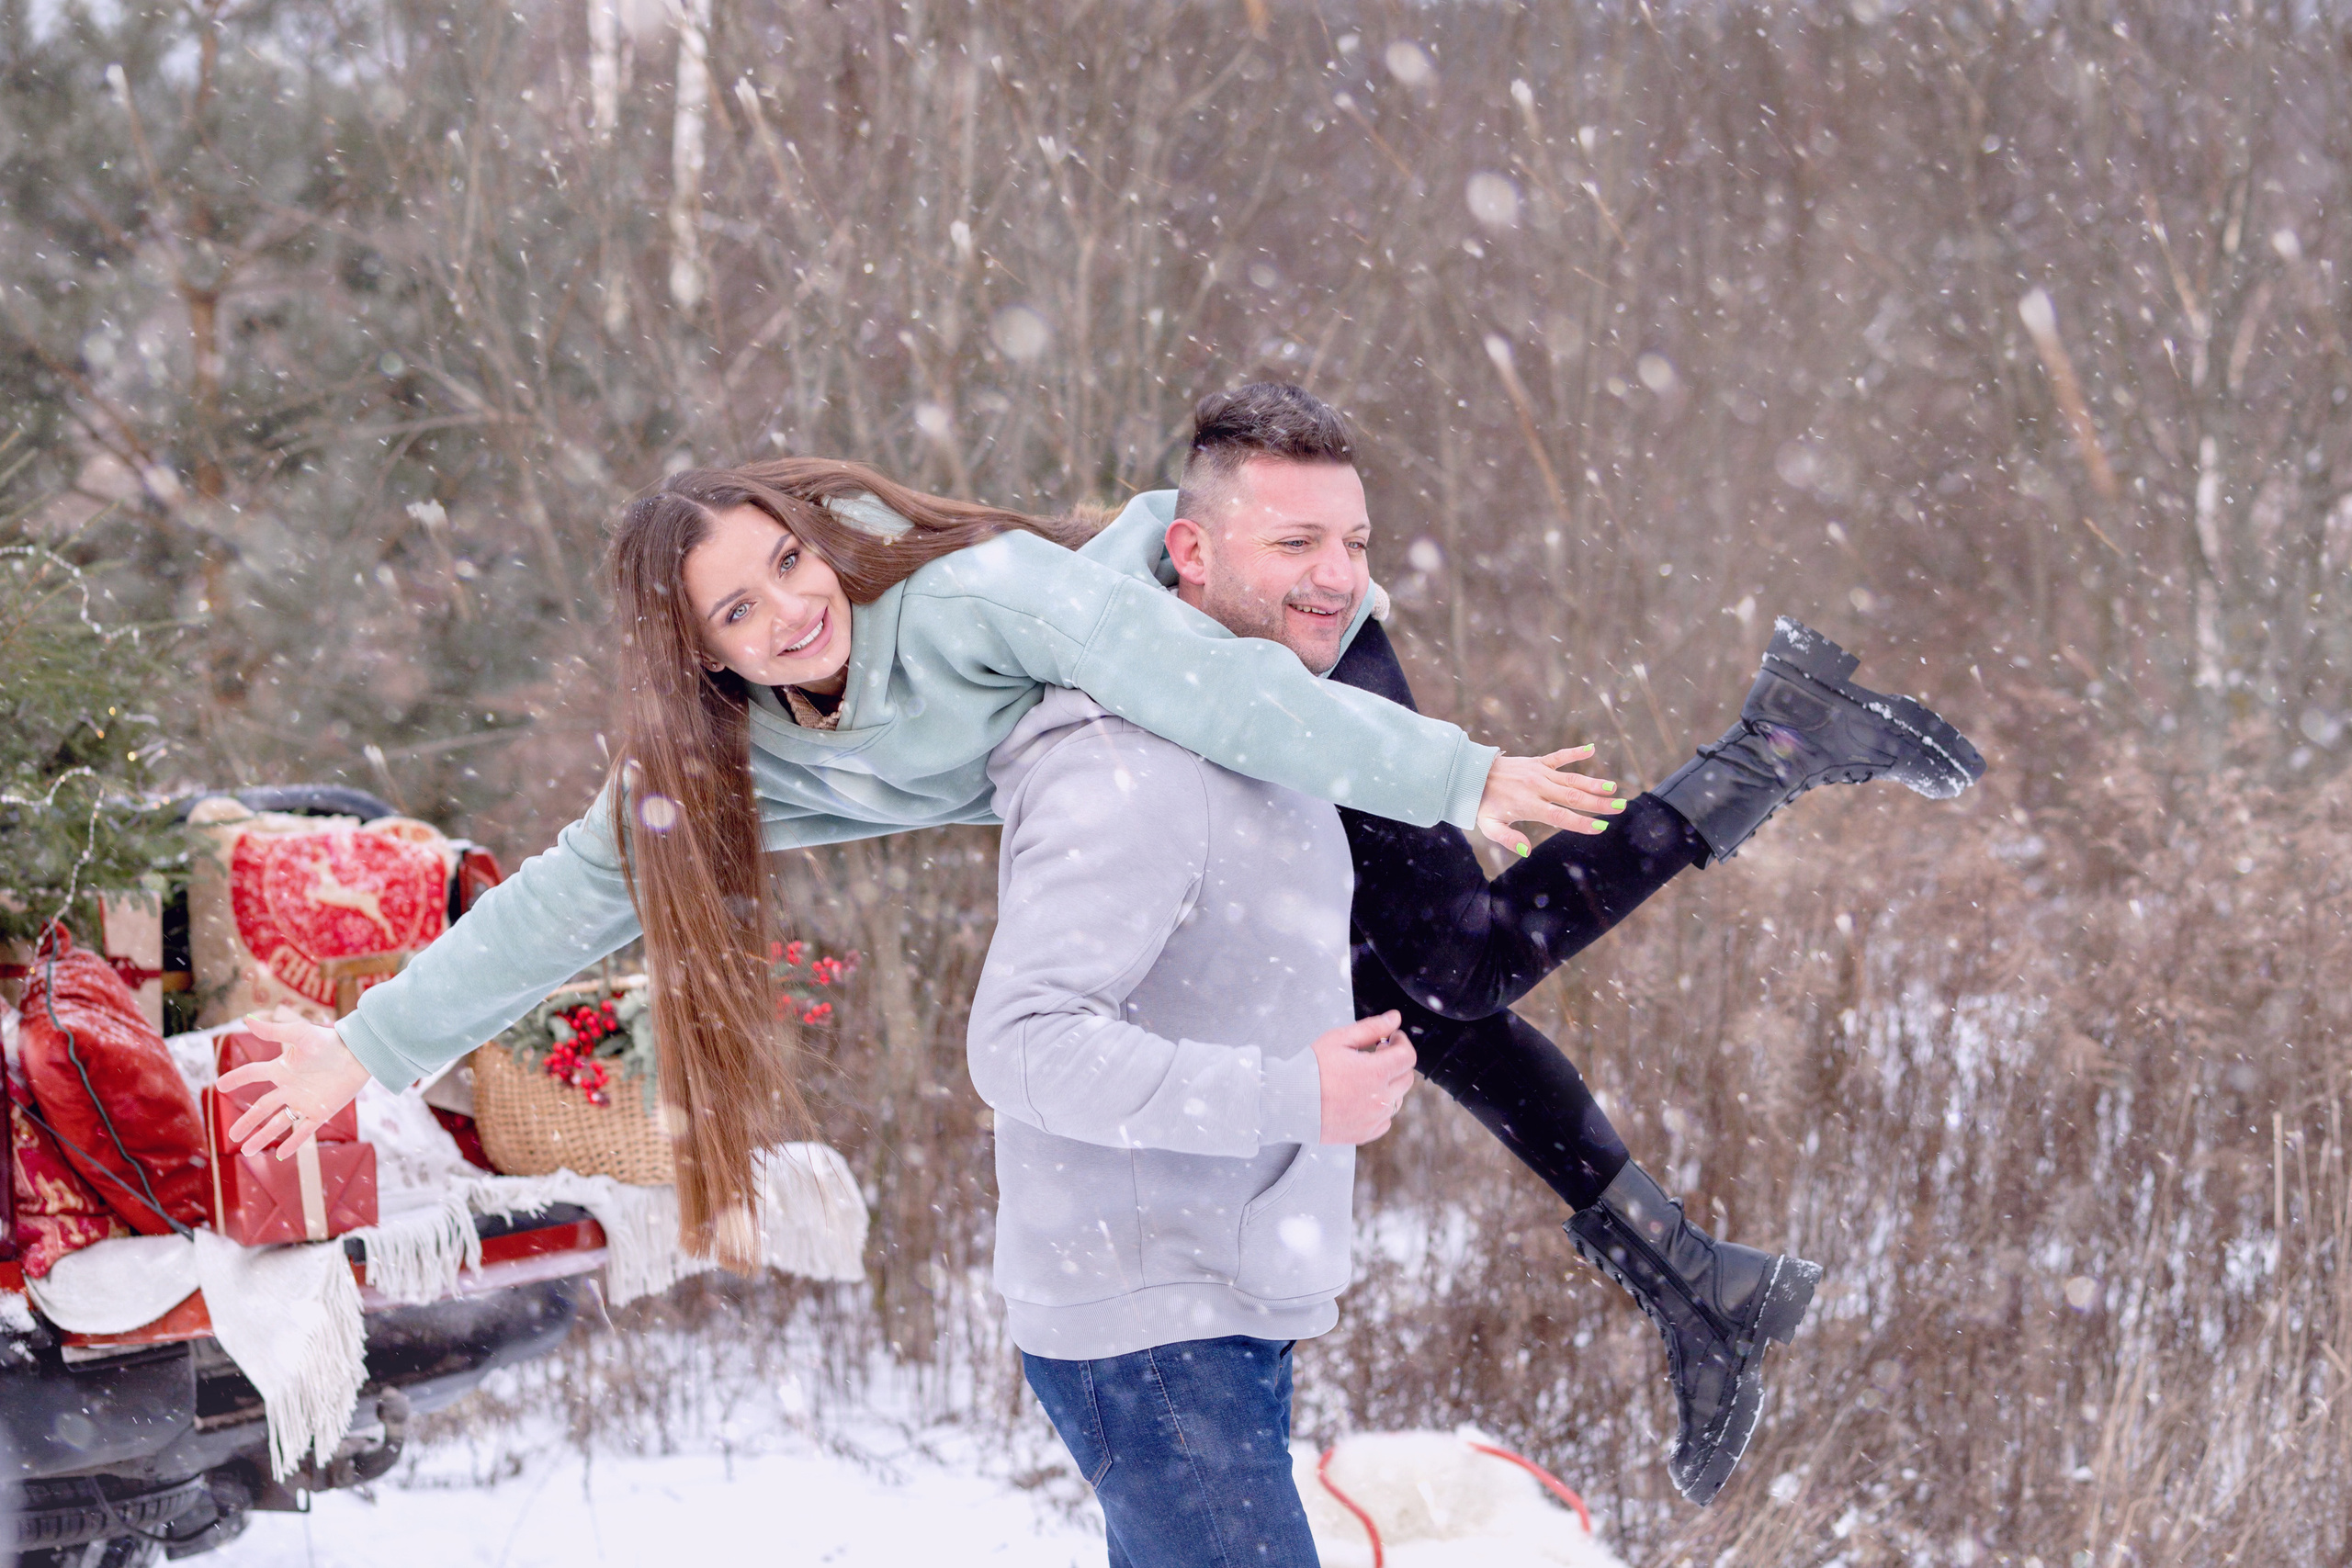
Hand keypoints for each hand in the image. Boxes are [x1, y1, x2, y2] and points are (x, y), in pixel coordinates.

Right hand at [218, 1007, 373, 1161]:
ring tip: (246, 1151)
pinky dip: (292, 1143)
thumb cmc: (329, 1042)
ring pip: (278, 1123)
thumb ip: (274, 1031)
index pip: (253, 1074)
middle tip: (231, 1136)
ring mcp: (304, 1102)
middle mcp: (290, 1088)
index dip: (237, 1079)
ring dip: (262, 1137)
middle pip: (262, 1108)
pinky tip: (280, 1155)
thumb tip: (246, 1019)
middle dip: (246, 1122)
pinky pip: (303, 1131)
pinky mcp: (320, 1112)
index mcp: (282, 1069)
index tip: (219, 1085)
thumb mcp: (300, 1035)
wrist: (359, 1055)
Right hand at [1313, 1010, 1415, 1144]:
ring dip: (1388, 1086)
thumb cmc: (1310, 1069)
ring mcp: (1374, 1119)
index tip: (1391, 1038)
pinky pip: (1385, 1120)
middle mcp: (1380, 1099)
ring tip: (1364, 1078)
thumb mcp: (1339, 1039)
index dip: (1402, 1043)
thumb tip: (1394, 1018)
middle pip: (1407, 1078)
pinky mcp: (1365, 1133)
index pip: (1408, 1056)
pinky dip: (1378, 1108)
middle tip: (1376, 1055)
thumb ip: (1371, 1028)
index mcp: (1376, 1073)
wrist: (1288, 1102)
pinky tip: (1360, 1099)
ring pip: (1397, 1099)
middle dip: (1396, 1063)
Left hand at [1475, 745, 1623, 855]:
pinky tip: (1592, 748)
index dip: (1581, 823)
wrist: (1472, 774)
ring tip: (1614, 788)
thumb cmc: (1483, 804)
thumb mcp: (1489, 826)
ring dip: (1594, 783)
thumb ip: (1507, 838)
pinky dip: (1575, 751)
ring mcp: (1539, 772)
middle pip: (1573, 796)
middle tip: (1620, 807)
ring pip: (1572, 778)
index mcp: (1529, 805)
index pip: (1560, 816)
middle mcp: (1537, 787)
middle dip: (1598, 803)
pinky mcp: (1538, 761)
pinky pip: (1560, 756)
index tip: (1601, 827)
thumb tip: (1526, 850)